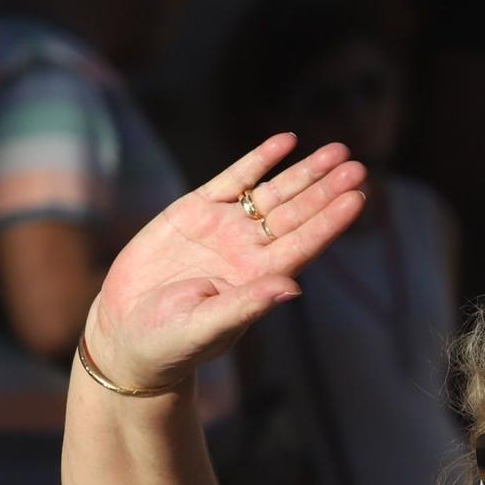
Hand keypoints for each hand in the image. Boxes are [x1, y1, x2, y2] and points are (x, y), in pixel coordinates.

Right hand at [86, 135, 367, 390]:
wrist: (127, 334)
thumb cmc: (170, 343)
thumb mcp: (206, 327)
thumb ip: (248, 305)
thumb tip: (293, 289)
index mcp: (259, 277)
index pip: (305, 244)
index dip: (330, 220)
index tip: (357, 198)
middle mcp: (249, 249)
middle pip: (297, 213)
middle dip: (326, 189)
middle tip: (358, 165)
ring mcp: (224, 228)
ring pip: (273, 193)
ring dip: (305, 172)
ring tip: (338, 151)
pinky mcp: (195, 211)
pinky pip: (233, 180)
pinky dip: (259, 160)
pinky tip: (287, 142)